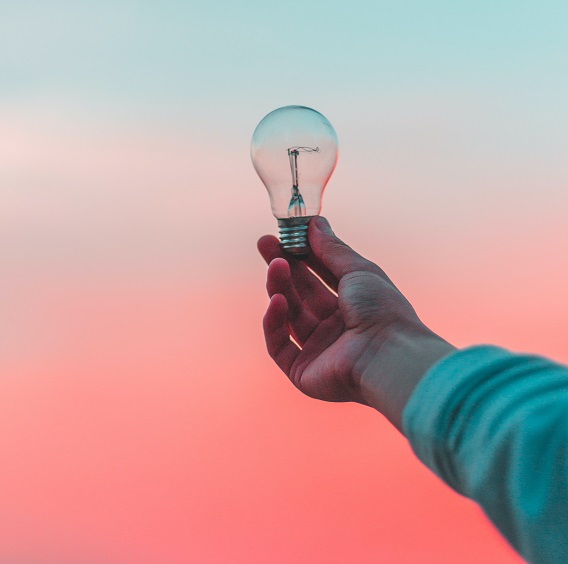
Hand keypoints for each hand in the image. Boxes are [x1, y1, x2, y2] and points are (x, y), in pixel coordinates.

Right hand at [258, 217, 454, 431]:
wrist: (388, 355)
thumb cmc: (382, 310)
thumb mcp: (358, 270)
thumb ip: (332, 249)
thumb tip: (315, 222)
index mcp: (352, 305)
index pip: (319, 276)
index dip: (301, 255)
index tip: (283, 234)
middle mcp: (335, 327)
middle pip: (301, 293)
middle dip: (283, 267)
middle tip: (264, 243)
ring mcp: (319, 350)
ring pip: (289, 315)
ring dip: (279, 288)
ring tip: (275, 266)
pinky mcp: (303, 372)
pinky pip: (279, 346)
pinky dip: (274, 323)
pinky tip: (277, 301)